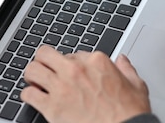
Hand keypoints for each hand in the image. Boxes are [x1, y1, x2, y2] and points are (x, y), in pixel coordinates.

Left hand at [21, 46, 150, 122]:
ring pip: (32, 70)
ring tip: (35, 82)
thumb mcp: (137, 85)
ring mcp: (62, 87)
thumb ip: (127, 69)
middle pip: (45, 54)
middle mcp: (76, 70)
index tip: (70, 72)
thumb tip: (123, 61)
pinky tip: (33, 99)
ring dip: (32, 76)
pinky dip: (27, 96)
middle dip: (43, 61)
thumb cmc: (130, 113)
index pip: (72, 53)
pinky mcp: (52, 107)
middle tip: (44, 69)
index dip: (69, 63)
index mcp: (96, 61)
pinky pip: (28, 94)